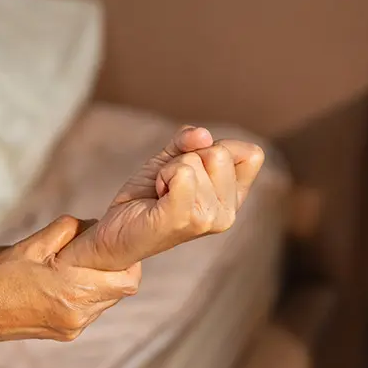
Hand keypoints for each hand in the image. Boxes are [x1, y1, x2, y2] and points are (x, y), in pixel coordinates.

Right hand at [0, 216, 141, 354]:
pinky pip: (88, 311)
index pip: (127, 281)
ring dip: (98, 283)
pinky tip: (61, 283)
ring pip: (104, 302)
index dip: (130, 263)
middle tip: (94, 252)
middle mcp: (79, 314)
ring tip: (73, 267)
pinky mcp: (64, 333)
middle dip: (113, 270)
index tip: (115, 248)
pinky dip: (83, 295)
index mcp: (74, 291)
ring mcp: (72, 328)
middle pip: (118, 291)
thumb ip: (67, 229)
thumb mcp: (32, 244)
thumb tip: (92, 225)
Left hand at [58, 126, 264, 270]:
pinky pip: (183, 172)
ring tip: (161, 194)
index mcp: (234, 200)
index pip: (250, 154)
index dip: (214, 150)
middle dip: (187, 159)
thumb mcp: (172, 159)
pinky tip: (157, 197)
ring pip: (195, 160)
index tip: (189, 172)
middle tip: (170, 185)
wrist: (117, 232)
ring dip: (169, 170)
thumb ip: (190, 141)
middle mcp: (228, 213)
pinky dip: (163, 175)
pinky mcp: (185, 218)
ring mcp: (209, 219)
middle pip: (220, 153)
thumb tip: (203, 135)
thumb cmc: (147, 197)